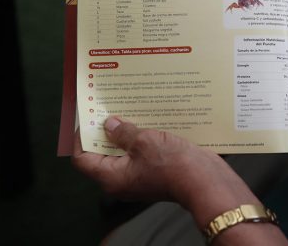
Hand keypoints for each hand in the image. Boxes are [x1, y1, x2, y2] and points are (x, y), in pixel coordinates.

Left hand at [72, 117, 249, 205]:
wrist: (205, 180)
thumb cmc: (172, 164)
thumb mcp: (144, 141)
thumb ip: (124, 132)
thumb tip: (110, 124)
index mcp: (112, 177)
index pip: (83, 159)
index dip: (82, 137)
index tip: (87, 116)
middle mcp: (122, 180)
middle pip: (103, 154)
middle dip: (105, 131)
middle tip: (108, 107)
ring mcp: (140, 176)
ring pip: (125, 152)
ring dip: (126, 132)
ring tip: (129, 109)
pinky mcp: (156, 171)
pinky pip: (142, 153)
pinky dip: (142, 138)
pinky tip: (149, 120)